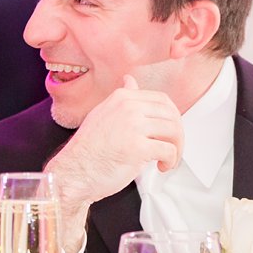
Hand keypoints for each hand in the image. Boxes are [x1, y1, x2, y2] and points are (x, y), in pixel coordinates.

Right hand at [45, 75, 183, 252]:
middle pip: (171, 114)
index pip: (162, 100)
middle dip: (178, 133)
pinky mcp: (138, 147)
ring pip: (174, 131)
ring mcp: (133, 126)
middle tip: (173, 147)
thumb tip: (130, 80)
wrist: (74, 172)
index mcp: (122, 97)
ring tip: (168, 159)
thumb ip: (121, 99)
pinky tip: (162, 166)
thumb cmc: (88, 149)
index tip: (170, 131)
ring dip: (177, 148)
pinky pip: (168, 150)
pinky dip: (170, 161)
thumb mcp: (103, 113)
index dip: (172, 117)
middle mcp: (128, 107)